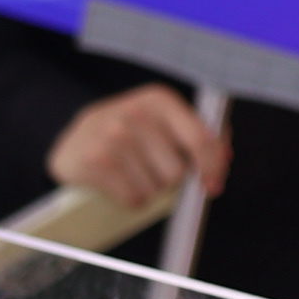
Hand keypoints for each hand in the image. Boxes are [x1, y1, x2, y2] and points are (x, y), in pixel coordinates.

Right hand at [47, 85, 227, 207]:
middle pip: (176, 172)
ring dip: (149, 190)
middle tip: (152, 171)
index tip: (212, 186)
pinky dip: (131, 199)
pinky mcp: (94, 161)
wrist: (73, 142)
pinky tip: (120, 184)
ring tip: (133, 174)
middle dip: (170, 180)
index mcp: (159, 99)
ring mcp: (111, 136)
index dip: (211, 167)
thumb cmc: (128, 135)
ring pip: (155, 188)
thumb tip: (225, 156)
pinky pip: (132, 198)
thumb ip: (196, 135)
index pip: (199, 139)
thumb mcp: (161, 123)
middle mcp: (135, 112)